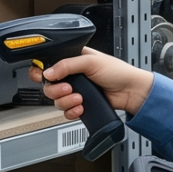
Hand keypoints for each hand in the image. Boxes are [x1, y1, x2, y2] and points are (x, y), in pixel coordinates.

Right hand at [41, 48, 156, 118]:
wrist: (131, 92)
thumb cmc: (118, 72)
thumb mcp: (91, 62)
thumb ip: (67, 65)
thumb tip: (48, 72)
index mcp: (72, 60)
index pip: (48, 65)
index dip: (41, 72)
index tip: (44, 77)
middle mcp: (71, 76)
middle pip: (49, 86)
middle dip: (56, 90)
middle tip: (69, 88)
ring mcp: (75, 91)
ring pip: (56, 100)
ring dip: (66, 101)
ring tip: (80, 98)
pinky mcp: (80, 104)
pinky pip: (66, 112)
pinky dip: (71, 111)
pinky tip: (81, 107)